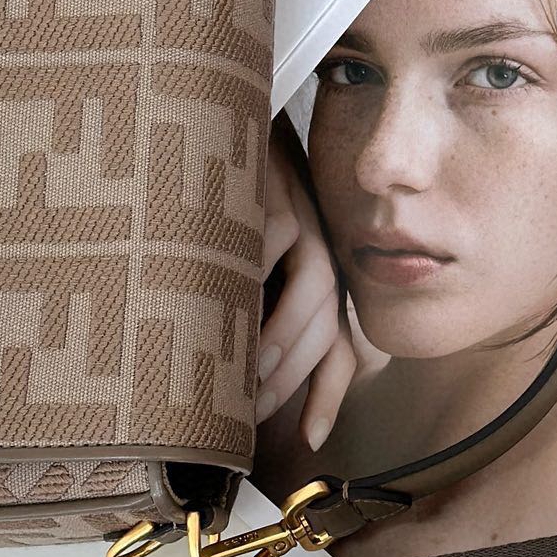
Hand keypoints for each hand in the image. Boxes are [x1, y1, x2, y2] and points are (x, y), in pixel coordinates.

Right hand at [258, 117, 355, 451]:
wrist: (226, 117)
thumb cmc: (227, 199)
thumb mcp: (249, 260)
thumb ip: (258, 308)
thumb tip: (240, 377)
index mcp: (318, 272)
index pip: (338, 343)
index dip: (328, 392)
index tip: (314, 439)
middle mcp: (320, 248)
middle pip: (326, 324)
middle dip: (292, 374)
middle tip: (252, 409)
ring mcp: (301, 217)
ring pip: (309, 286)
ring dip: (279, 332)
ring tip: (247, 367)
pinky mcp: (274, 189)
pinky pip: (268, 239)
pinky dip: (249, 271)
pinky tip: (218, 295)